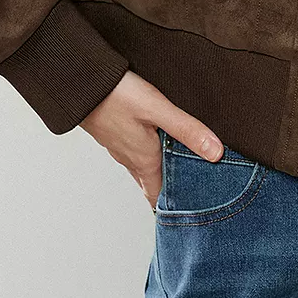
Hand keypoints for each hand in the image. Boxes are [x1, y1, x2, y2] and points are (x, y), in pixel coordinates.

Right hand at [79, 69, 223, 209]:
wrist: (80, 84)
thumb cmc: (118, 97)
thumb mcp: (159, 110)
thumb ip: (187, 131)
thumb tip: (216, 153)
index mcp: (144, 160)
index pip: (159, 196)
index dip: (174, 207)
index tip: (190, 214)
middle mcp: (130, 158)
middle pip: (151, 184)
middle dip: (168, 191)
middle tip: (189, 194)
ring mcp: (118, 147)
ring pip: (141, 168)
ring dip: (158, 173)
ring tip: (177, 169)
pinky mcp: (112, 133)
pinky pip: (131, 153)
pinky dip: (146, 156)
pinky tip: (153, 143)